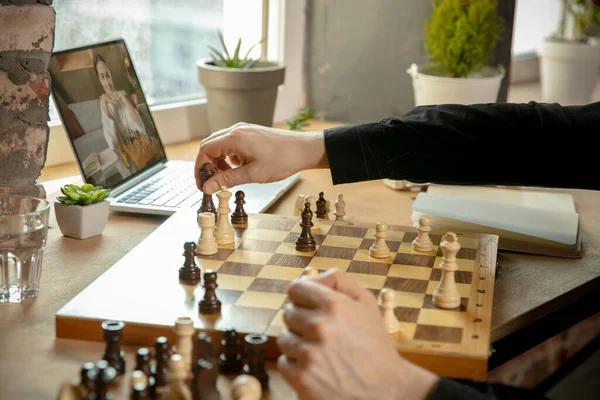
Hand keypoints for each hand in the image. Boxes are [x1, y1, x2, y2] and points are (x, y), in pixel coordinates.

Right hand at [194, 122, 328, 193]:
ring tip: (226, 177)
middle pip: (209, 146)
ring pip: (220, 145)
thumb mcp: (253, 174)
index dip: (200, 168)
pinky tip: (238, 168)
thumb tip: (207, 187)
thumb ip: (227, 179)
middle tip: (211, 183)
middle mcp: (236, 130)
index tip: (201, 183)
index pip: (205, 150)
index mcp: (234, 138)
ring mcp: (244, 130)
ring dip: (218, 161)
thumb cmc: (283, 160)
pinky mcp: (250, 134)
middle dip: (207, 165)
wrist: (304, 149)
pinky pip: (231, 144)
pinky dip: (228, 157)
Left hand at [276, 269, 438, 399]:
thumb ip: (338, 281)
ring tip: (320, 351)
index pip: (295, 289)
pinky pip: (283, 363)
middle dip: (301, 320)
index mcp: (334, 305)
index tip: (306, 304)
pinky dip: (296, 365)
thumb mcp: (367, 303)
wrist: (387, 389)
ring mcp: (309, 354)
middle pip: (288, 313)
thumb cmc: (375, 345)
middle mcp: (319, 327)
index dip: (301, 296)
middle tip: (320, 332)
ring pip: (284, 338)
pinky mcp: (302, 379)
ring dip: (298, 343)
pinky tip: (316, 366)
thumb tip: (311, 276)